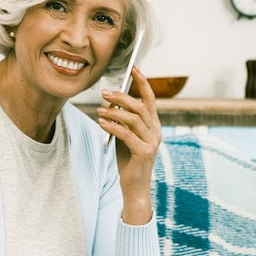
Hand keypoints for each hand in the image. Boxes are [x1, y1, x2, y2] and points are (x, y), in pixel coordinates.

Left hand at [97, 66, 161, 223]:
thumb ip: (123, 122)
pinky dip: (113, 126)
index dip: (143, 82)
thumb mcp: (126, 137)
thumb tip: (110, 104)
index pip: (150, 99)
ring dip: (114, 112)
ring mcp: (152, 142)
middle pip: (140, 106)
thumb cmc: (129, 162)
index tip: (135, 68)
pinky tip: (102, 123)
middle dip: (121, 97)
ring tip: (99, 110)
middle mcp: (156, 131)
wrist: (135, 187)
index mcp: (154, 125)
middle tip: (104, 93)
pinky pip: (126, 134)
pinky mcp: (143, 152)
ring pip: (133, 119)